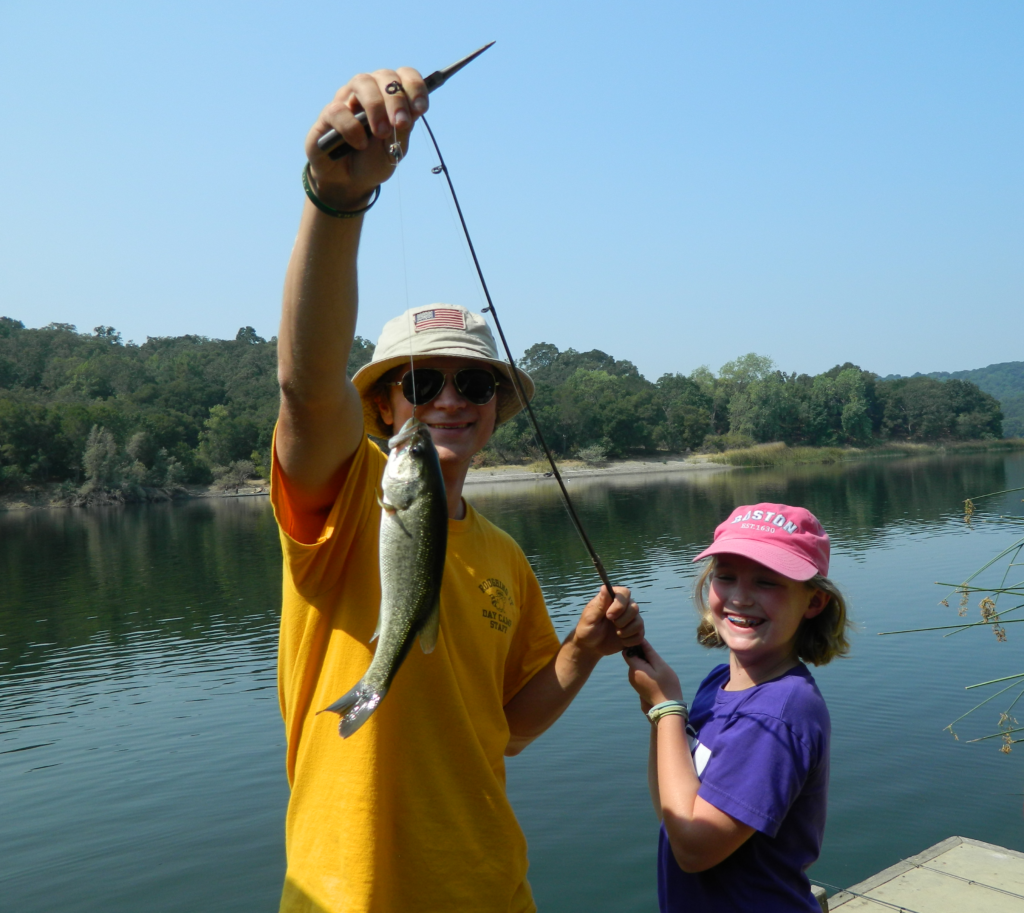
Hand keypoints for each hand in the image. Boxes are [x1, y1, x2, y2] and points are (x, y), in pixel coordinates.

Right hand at [304, 67, 428, 208]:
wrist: (348, 181)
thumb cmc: (373, 160)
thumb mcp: (394, 150)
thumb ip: (403, 131)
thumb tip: (411, 112)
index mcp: (390, 96)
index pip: (404, 76)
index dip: (415, 87)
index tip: (421, 109)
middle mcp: (369, 90)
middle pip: (385, 76)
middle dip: (396, 100)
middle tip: (401, 124)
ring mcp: (347, 99)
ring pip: (361, 82)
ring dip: (375, 107)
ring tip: (382, 133)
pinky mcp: (328, 114)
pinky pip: (339, 110)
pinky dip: (351, 127)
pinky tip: (359, 144)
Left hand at [572, 586, 643, 657]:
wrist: (591, 646)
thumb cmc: (587, 629)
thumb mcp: (590, 618)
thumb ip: (599, 604)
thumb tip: (605, 587)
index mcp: (612, 599)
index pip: (624, 593)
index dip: (620, 605)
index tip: (609, 616)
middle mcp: (624, 607)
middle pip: (634, 608)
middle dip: (622, 620)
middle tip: (612, 625)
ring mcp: (631, 619)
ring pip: (639, 622)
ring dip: (626, 631)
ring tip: (616, 634)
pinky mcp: (635, 632)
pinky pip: (640, 635)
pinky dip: (630, 640)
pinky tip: (621, 641)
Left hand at [624, 639, 683, 707]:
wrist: (667, 706)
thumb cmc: (667, 685)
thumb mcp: (660, 665)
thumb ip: (649, 652)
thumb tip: (641, 640)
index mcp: (635, 669)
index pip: (627, 651)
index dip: (635, 646)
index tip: (646, 648)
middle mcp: (631, 675)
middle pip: (631, 658)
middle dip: (641, 655)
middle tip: (655, 660)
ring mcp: (633, 681)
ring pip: (635, 665)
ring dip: (644, 663)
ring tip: (657, 669)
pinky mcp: (637, 685)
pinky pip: (638, 672)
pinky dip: (645, 670)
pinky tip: (655, 675)